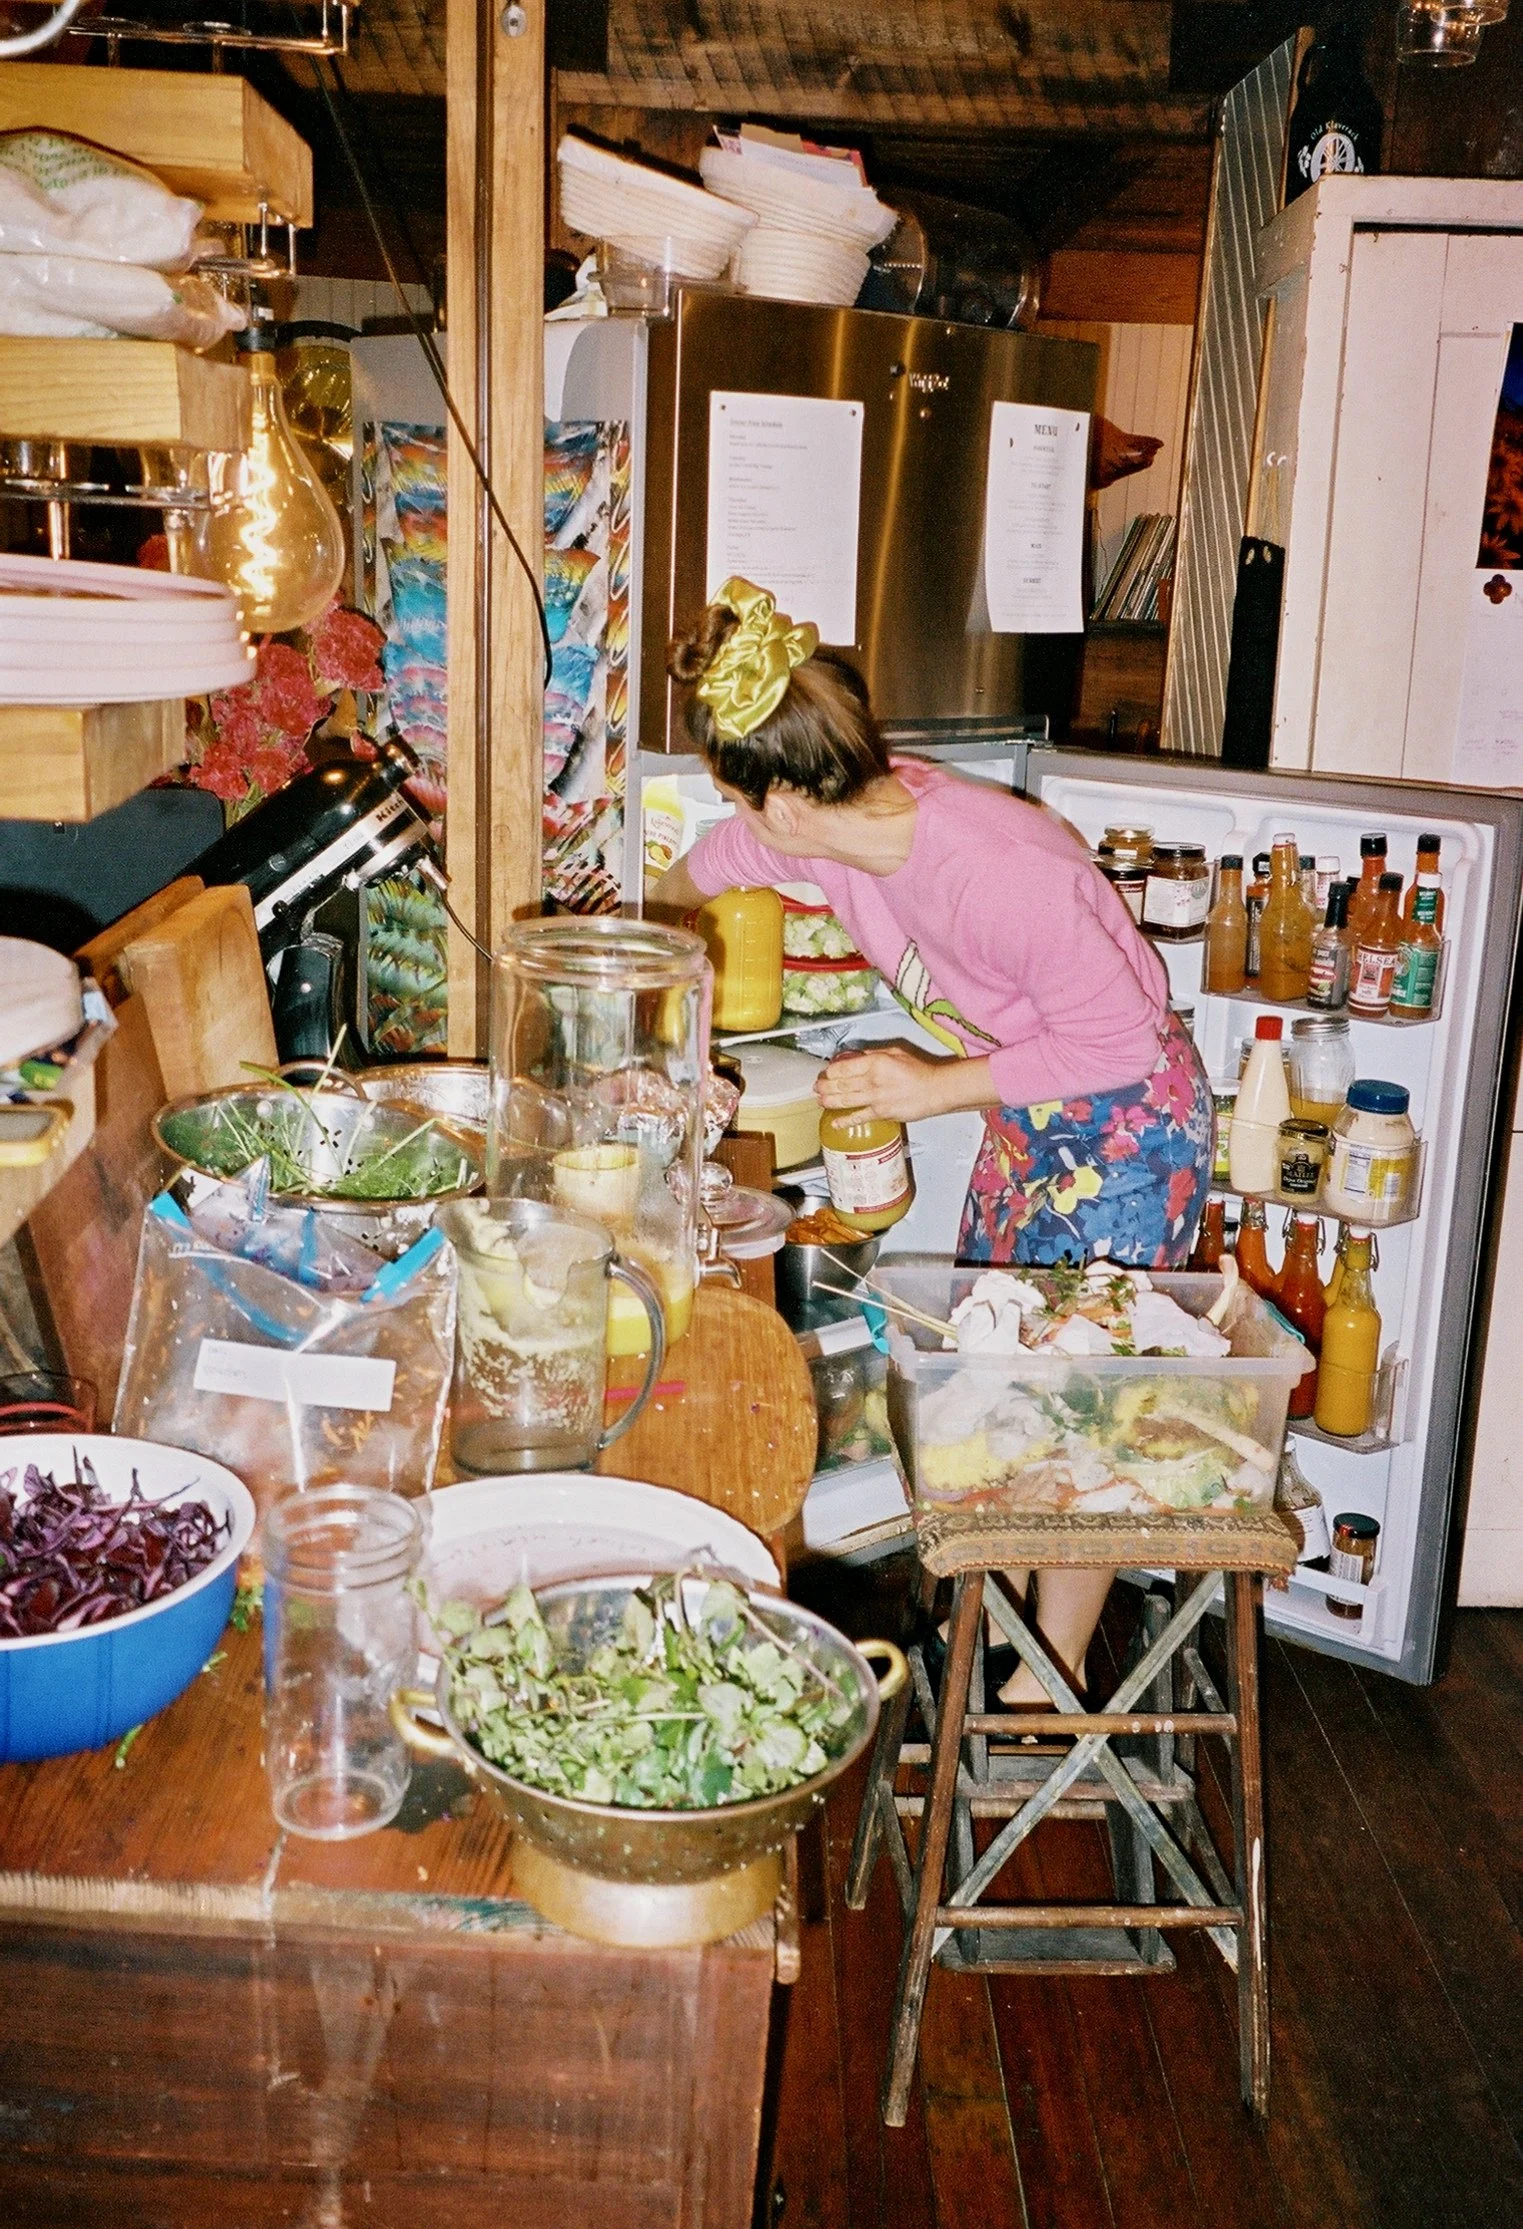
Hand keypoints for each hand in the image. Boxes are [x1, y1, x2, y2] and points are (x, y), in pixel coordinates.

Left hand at [815, 1047, 981, 1123]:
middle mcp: (873, 1080)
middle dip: (825, 1086)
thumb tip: (856, 1056)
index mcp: (876, 1062)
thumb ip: (873, 1054)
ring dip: (829, 1100)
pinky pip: (859, 1117)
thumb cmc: (919, 1070)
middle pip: (841, 1083)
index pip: (844, 1067)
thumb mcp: (895, 1052)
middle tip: (817, 1086)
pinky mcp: (882, 1113)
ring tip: (820, 1100)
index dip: (830, 1070)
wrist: (935, 1090)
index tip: (826, 1072)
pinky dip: (845, 1121)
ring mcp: (876, 1098)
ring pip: (845, 1100)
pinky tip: (834, 1122)